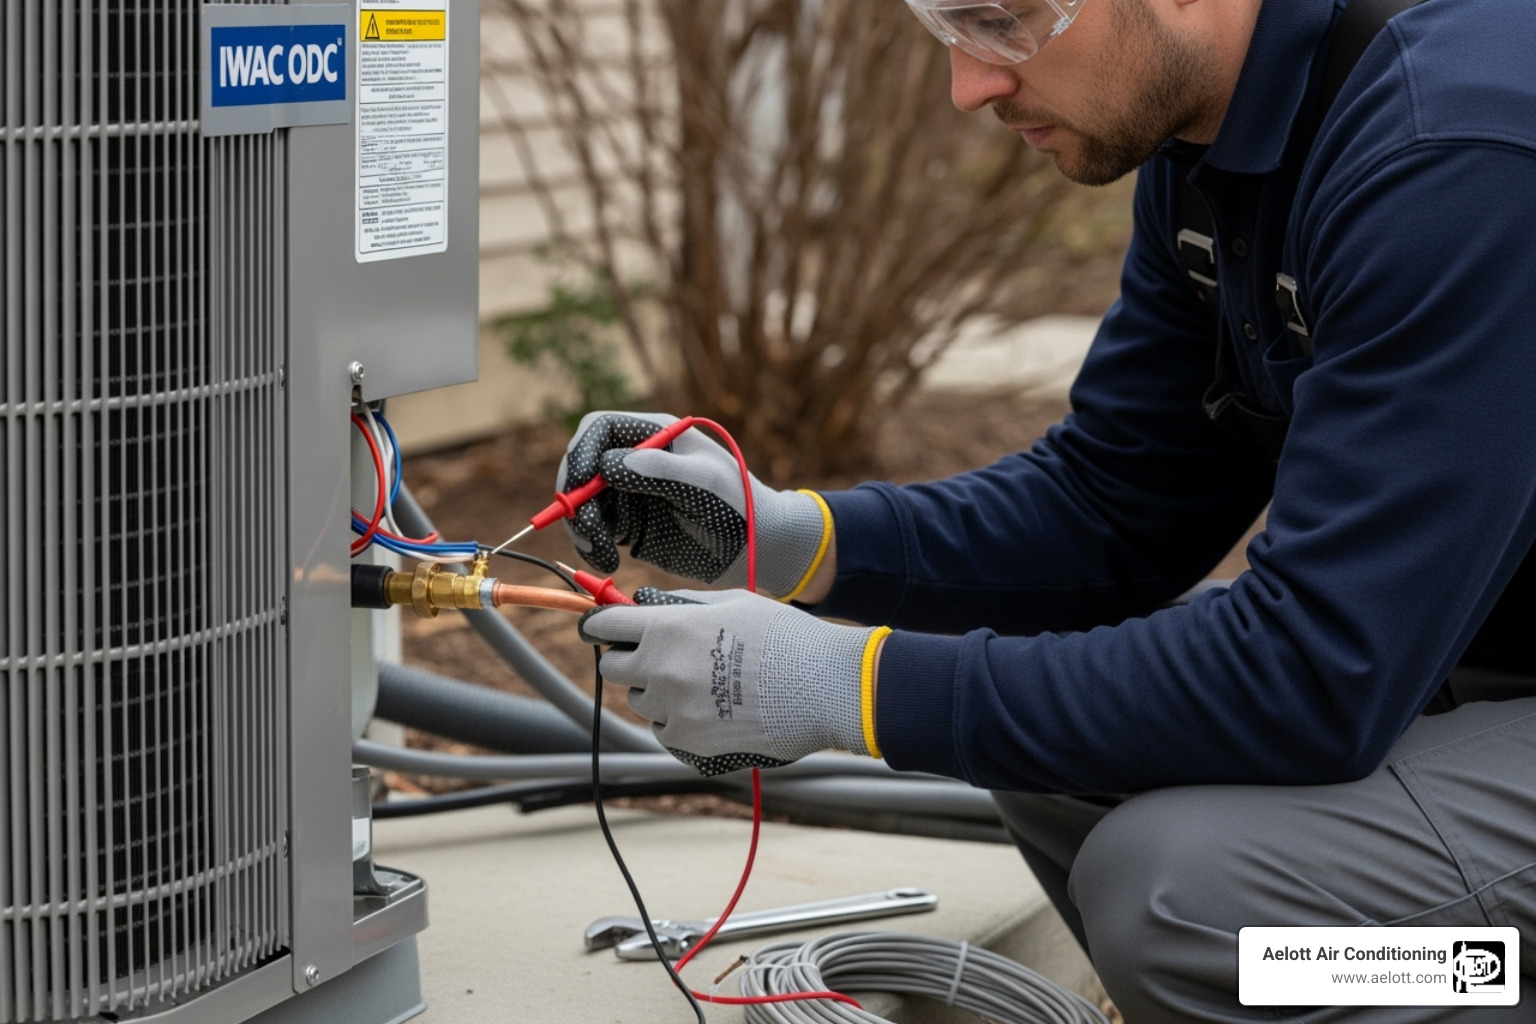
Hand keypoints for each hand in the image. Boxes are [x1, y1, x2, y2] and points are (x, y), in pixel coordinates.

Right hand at [557, 412, 830, 598]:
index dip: (581, 452)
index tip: (578, 486)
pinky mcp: (630, 526)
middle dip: (574, 497)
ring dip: (581, 527)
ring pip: (584, 503)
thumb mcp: (704, 482)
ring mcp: (630, 494)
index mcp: (655, 435)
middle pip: (582, 467)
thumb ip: (660, 470)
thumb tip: (609, 464)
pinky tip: (607, 562)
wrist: (755, 547)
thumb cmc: (738, 504)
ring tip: (599, 554)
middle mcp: (636, 460)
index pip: (600, 429)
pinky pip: (595, 531)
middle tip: (583, 527)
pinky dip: (592, 546)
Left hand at [578, 588, 889, 775]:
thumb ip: (684, 604)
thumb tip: (649, 605)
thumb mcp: (732, 602)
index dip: (600, 623)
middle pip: (612, 668)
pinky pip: (662, 729)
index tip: (600, 627)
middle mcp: (661, 669)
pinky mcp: (688, 741)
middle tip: (658, 654)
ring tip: (700, 682)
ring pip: (640, 700)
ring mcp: (672, 709)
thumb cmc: (783, 637)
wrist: (821, 687)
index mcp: (668, 628)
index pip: (605, 625)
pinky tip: (709, 707)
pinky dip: (676, 719)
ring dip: (656, 690)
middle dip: (627, 659)